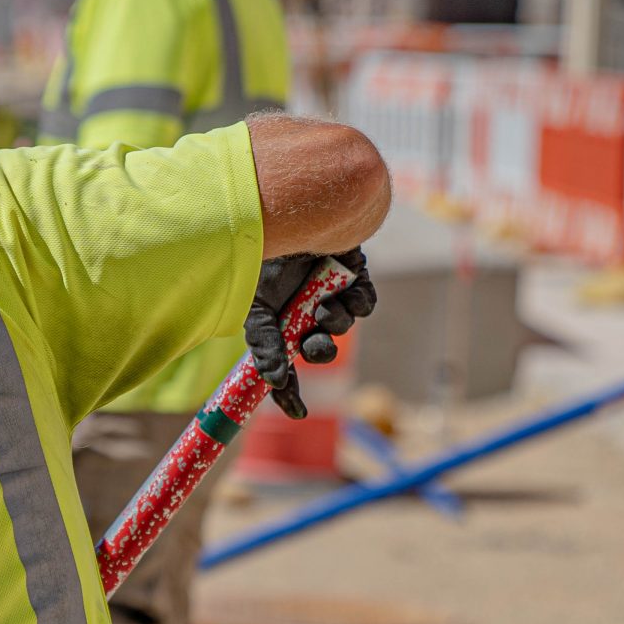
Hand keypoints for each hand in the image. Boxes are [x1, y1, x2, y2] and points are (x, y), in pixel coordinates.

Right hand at [243, 249, 376, 418]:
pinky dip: (357, 302)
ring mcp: (332, 294)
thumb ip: (265, 345)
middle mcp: (305, 310)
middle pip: (319, 349)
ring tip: (323, 302)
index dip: (290, 391)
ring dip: (334, 322)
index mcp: (278, 319)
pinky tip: (345, 290)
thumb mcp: (258, 307)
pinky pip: (365, 304)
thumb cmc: (268, 256)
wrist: (295, 211)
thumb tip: (275, 382)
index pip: (283, 364)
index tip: (297, 411)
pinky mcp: (356, 278)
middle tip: (315, 343)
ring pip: (343, 326)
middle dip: (319, 351)